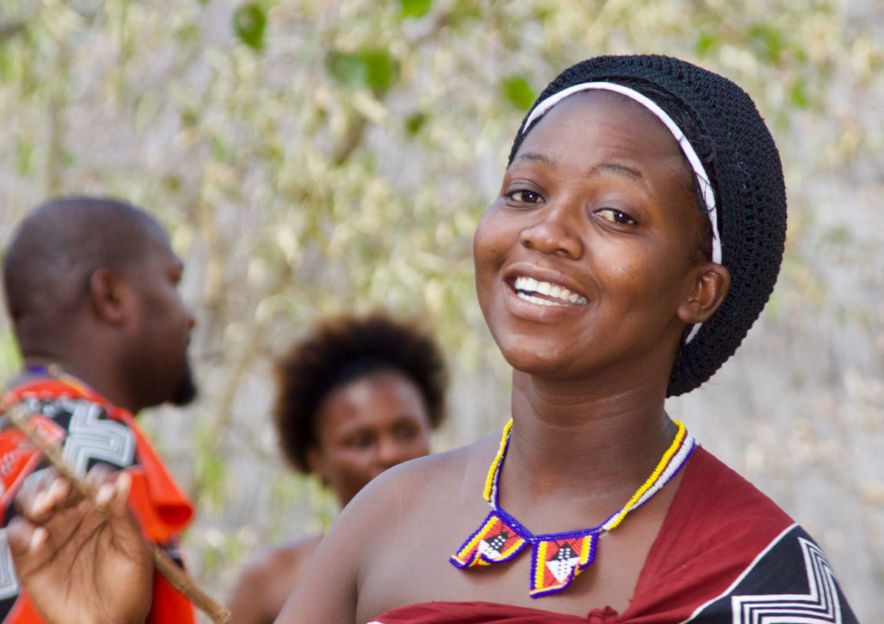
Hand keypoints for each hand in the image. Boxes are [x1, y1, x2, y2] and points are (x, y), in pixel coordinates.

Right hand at [7, 465, 153, 623]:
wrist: (111, 623)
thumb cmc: (128, 585)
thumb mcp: (134, 548)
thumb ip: (124, 515)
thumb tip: (122, 480)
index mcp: (101, 506)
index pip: (92, 478)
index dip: (93, 478)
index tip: (99, 488)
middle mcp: (73, 514)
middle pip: (56, 483)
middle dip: (55, 481)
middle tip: (60, 490)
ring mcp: (50, 532)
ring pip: (31, 501)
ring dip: (35, 497)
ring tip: (47, 505)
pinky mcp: (30, 556)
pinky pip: (17, 534)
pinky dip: (24, 532)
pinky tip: (40, 539)